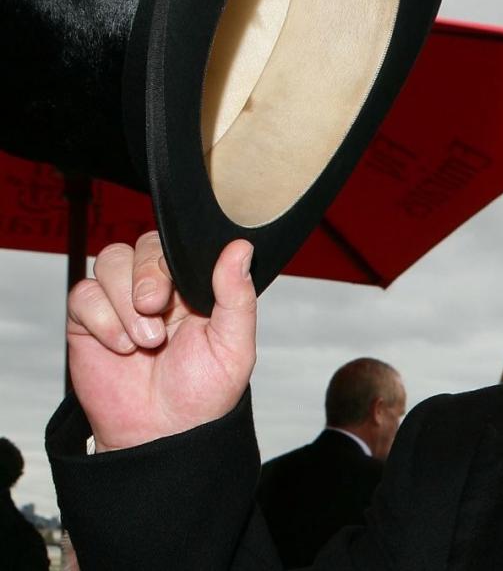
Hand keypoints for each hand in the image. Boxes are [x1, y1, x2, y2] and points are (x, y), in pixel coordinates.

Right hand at [66, 232, 257, 451]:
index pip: (180, 245)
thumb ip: (237, 296)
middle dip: (146, 277)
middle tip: (155, 311)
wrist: (160, 434)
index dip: (173, 259)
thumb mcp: (233, 346)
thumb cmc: (202, 393)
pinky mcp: (90, 320)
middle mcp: (160, 287)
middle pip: (142, 246)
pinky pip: (83, 293)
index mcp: (197, 286)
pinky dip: (100, 319)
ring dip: (124, 301)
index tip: (179, 290)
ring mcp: (122, 301)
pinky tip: (119, 346)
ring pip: (111, 261)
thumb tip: (242, 248)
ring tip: (143, 341)